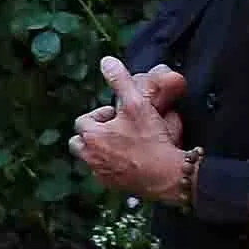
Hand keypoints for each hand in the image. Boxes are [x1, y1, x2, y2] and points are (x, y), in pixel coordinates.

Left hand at [70, 57, 192, 204]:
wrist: (169, 176)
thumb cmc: (152, 139)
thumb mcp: (137, 104)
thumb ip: (120, 81)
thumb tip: (106, 61)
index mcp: (92, 136)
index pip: (82, 121)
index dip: (99, 115)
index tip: (117, 115)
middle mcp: (91, 157)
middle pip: (79, 142)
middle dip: (93, 134)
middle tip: (115, 130)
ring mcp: (101, 174)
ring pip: (90, 158)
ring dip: (100, 150)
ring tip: (121, 144)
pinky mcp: (113, 187)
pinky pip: (104, 174)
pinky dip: (111, 166)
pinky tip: (130, 160)